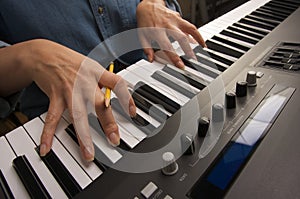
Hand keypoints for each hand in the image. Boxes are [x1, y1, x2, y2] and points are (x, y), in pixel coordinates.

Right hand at [0, 39, 135, 160]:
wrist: (44, 54)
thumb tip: (124, 89)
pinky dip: (48, 134)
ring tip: (88, 153)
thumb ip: (106, 80)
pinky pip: (52, 118)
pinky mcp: (55, 97)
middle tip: (114, 139)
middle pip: (99, 103)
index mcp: (97, 73)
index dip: (127, 98)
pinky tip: (46, 148)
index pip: (117, 84)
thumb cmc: (72, 62)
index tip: (133, 113)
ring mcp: (69, 90)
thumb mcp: (92, 66)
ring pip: (77, 115)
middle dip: (107, 123)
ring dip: (83, 136)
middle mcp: (84, 82)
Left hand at [136, 0, 205, 68]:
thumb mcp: (141, 35)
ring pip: (189, 29)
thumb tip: (151, 60)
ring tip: (202, 50)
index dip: (174, 57)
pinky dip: (197, 34)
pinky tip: (201, 42)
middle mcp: (167, 25)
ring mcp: (175, 20)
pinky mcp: (179, 17)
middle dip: (188, 50)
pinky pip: (190, 26)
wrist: (148, 5)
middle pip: (181, 38)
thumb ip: (147, 48)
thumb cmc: (145, 21)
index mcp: (157, 31)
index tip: (180, 65)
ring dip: (197, 40)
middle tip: (193, 60)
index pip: (167, 46)